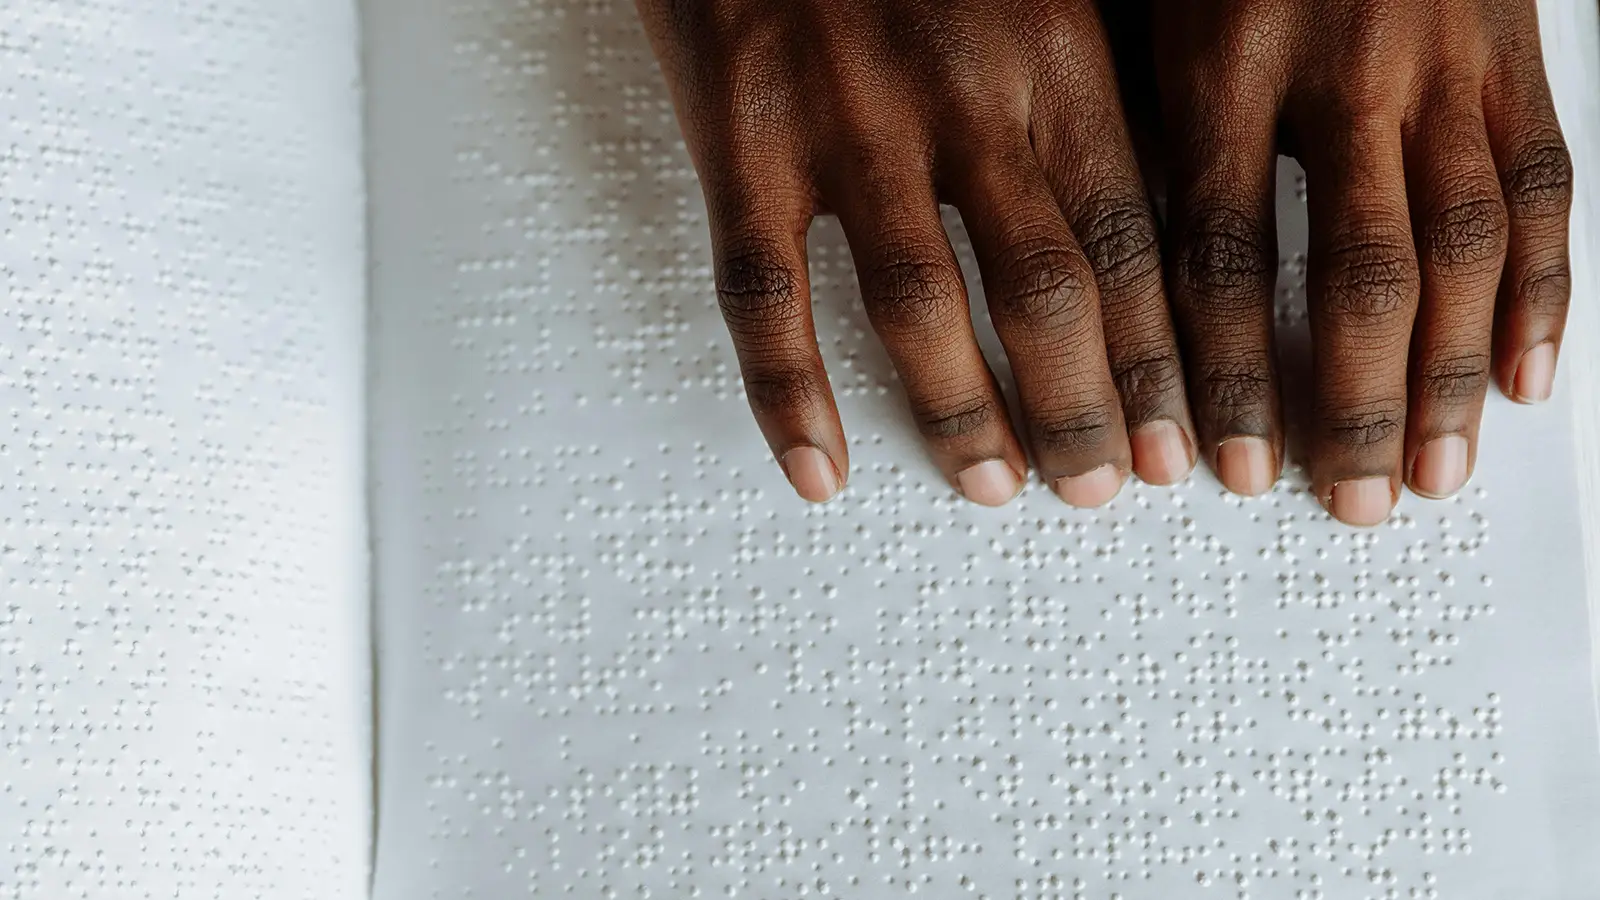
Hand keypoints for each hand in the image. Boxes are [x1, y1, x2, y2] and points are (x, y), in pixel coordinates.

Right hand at [635, 0, 1197, 505]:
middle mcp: (957, 92)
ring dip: (959, 412)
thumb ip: (1092, 92)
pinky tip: (816, 468)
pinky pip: (763, 291)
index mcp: (1050, 50)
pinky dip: (788, 393)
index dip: (1157, 360)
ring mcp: (842, 120)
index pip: (1128, 238)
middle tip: (1100, 488)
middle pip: (1042, 288)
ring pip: (915, 303)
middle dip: (1080, 407)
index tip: (1180, 446)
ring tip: (988, 486)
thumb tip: (1165, 220)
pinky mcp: (739, 136)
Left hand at [1150, 0, 1572, 524]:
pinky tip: (1524, 383)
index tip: (1205, 464)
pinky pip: (1543, 190)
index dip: (1218, 371)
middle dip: (1347, 400)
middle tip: (1337, 501)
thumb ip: (1131, 127)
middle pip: (1357, 271)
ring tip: (1428, 476)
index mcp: (1227, 59)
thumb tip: (1105, 279)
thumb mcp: (1139, 7)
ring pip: (1460, 249)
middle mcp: (1348, 68)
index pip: (1220, 252)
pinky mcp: (1518, 56)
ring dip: (1447, 377)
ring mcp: (1447, 63)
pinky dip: (1540, 295)